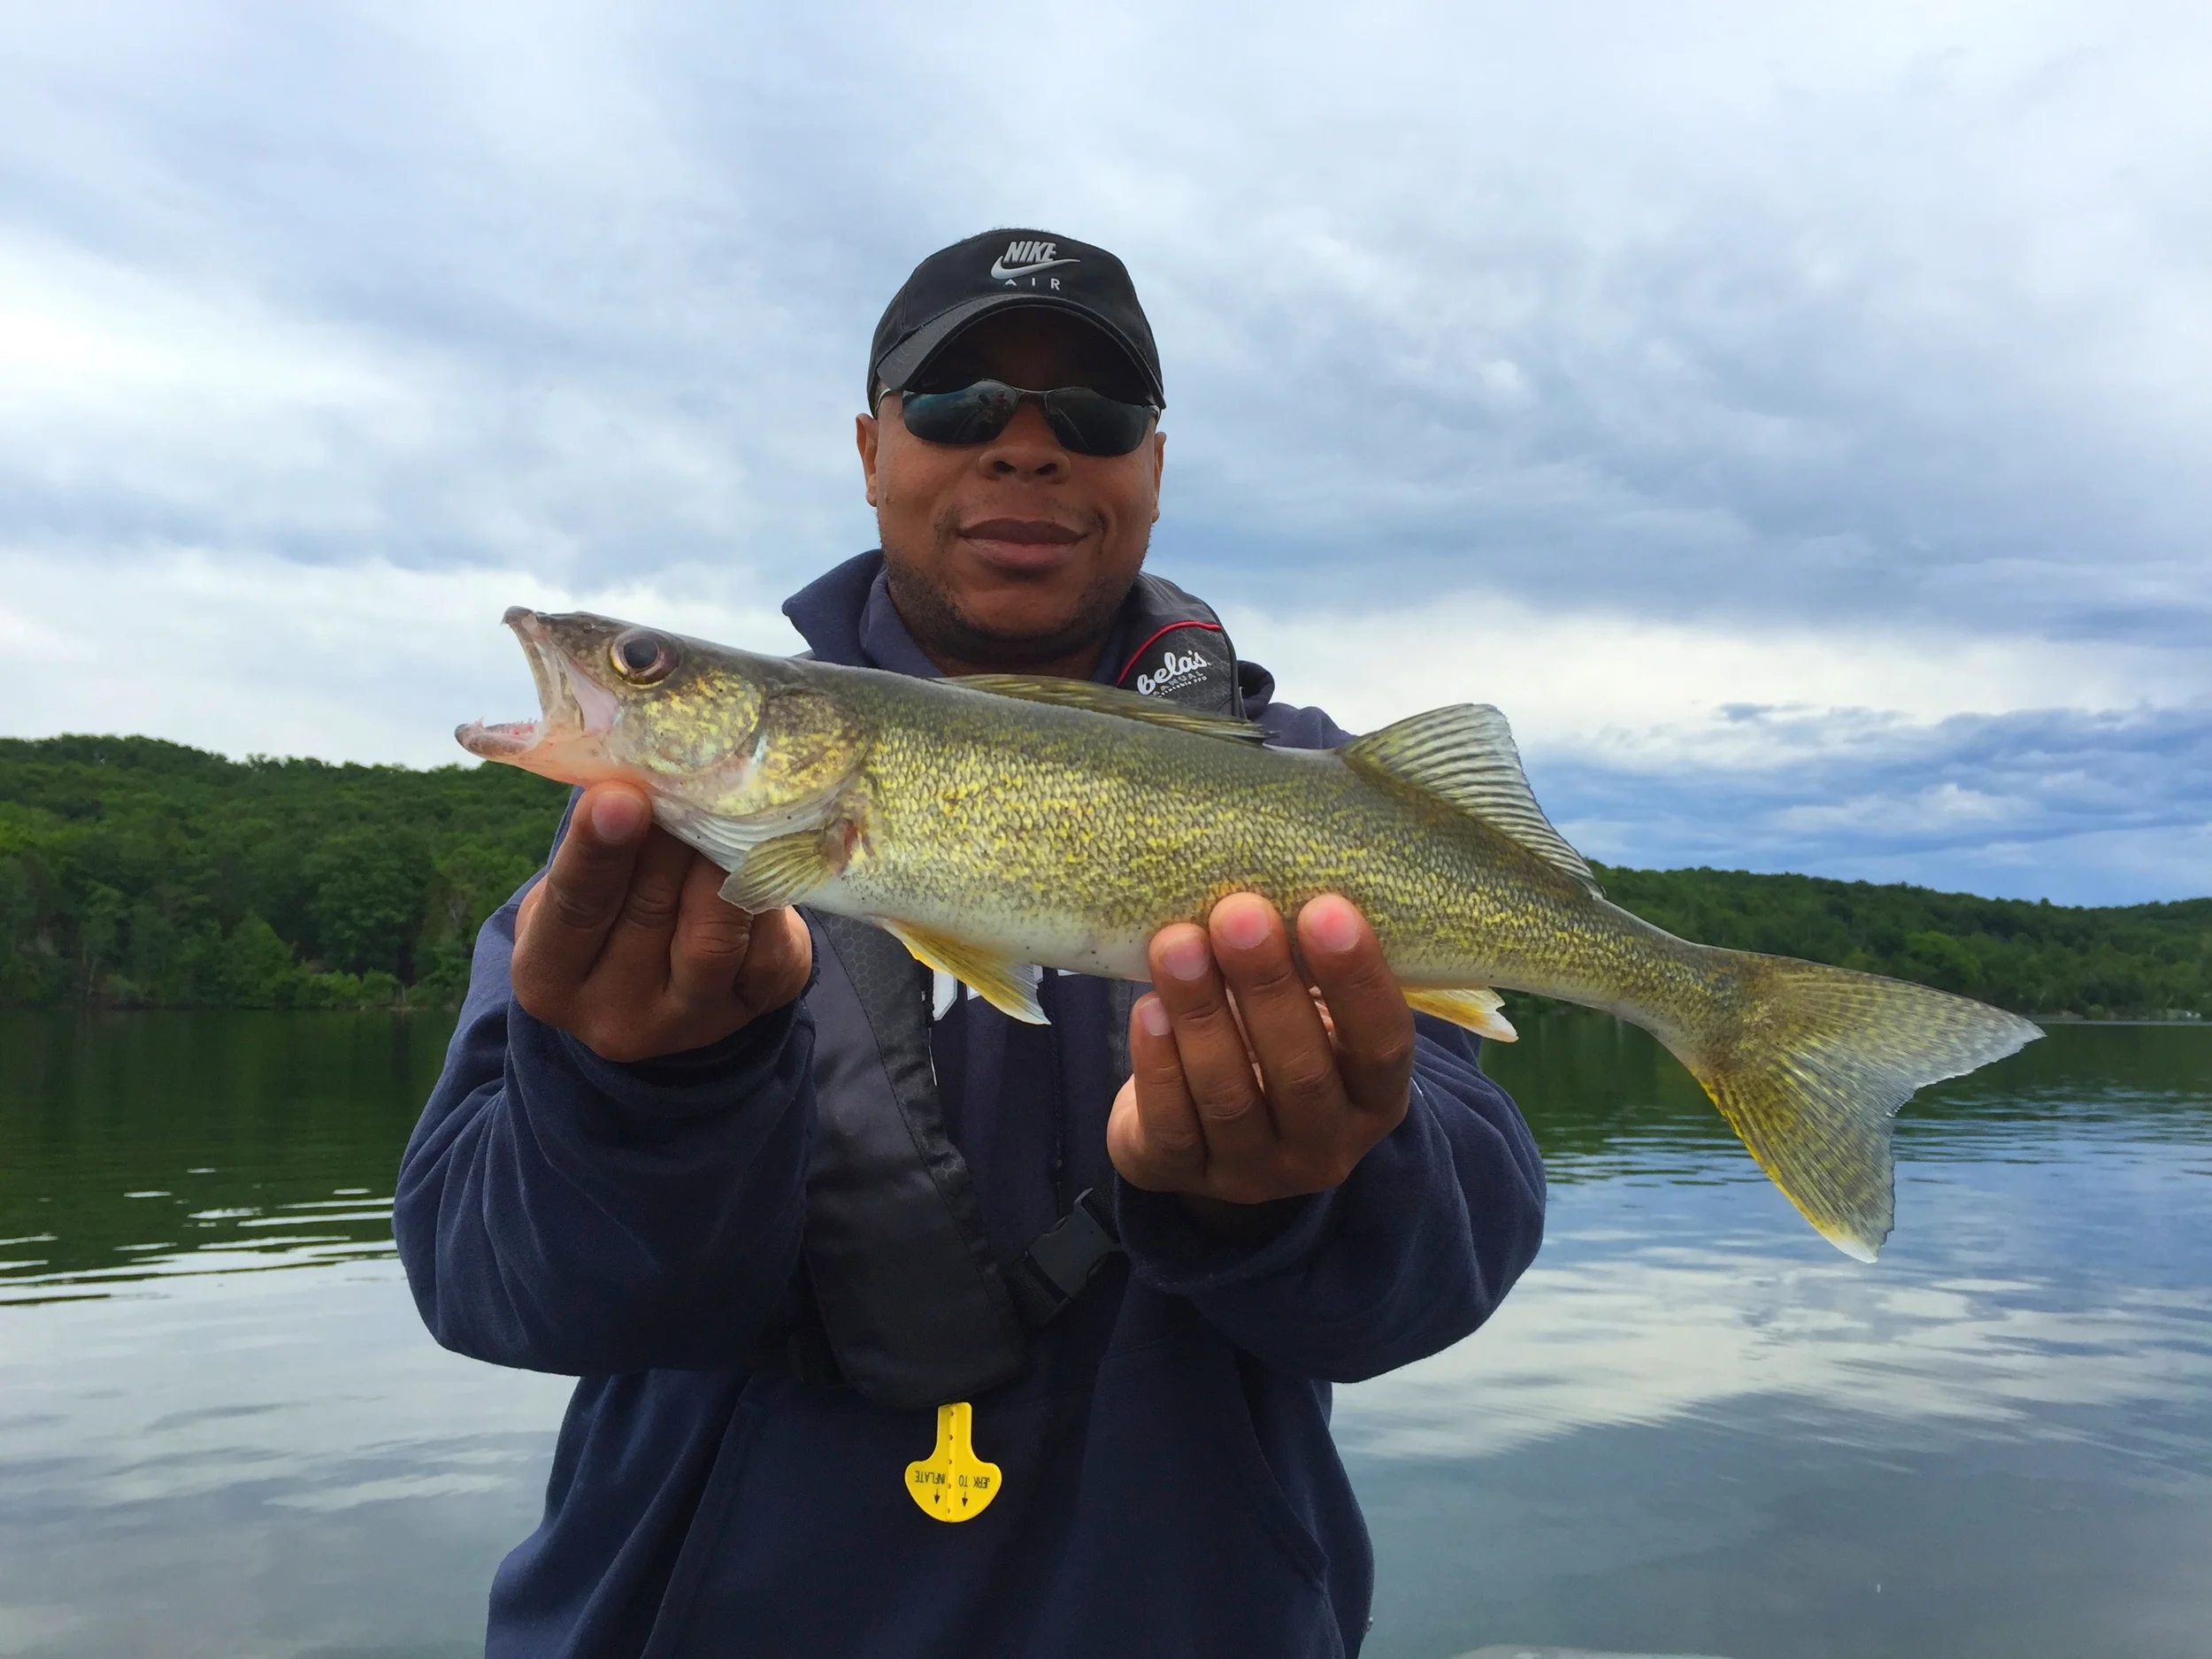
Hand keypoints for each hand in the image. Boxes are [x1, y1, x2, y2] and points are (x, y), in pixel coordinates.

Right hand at [511, 782, 812, 1062]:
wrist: (667, 981)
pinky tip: (762, 853)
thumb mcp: (580, 879)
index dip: (598, 851)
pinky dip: (766, 888)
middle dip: (673, 837)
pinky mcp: (755, 1006)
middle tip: (691, 779)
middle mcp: (613, 1015)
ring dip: (724, 860)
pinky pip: (767, 943)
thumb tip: (640, 763)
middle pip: (649, 912)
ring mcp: (689, 1023)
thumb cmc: (612, 907)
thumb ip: (601, 837)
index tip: (622, 796)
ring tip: (728, 808)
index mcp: (548, 976)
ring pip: (715, 933)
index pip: (573, 906)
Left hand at [1106, 892, 1414, 1231]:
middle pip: (1301, 1074)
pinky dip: (1158, 1064)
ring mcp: (1254, 1173)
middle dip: (1267, 988)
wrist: (1207, 1128)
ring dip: (1202, 1015)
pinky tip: (1149, 1009)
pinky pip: (1172, 1125)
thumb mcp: (1309, 1011)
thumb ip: (1307, 963)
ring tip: (1177, 944)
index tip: (1328, 909)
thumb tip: (1280, 870)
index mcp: (1376, 1098)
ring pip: (1229, 1098)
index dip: (1358, 981)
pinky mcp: (1183, 1176)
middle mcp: (1325, 1147)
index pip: (1383, 1046)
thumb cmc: (1272, 1040)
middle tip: (1239, 912)